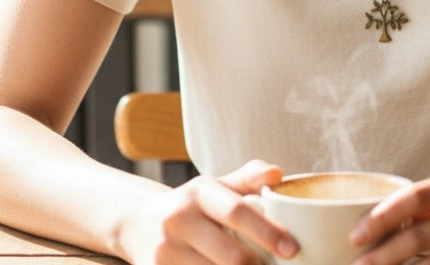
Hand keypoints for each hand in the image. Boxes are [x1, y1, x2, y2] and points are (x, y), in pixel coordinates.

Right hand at [121, 159, 298, 264]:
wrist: (137, 222)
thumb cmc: (193, 204)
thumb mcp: (217, 185)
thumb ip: (249, 178)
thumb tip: (278, 174)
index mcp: (199, 191)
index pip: (238, 211)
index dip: (268, 232)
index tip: (292, 248)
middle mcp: (179, 220)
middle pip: (229, 255)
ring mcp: (164, 252)